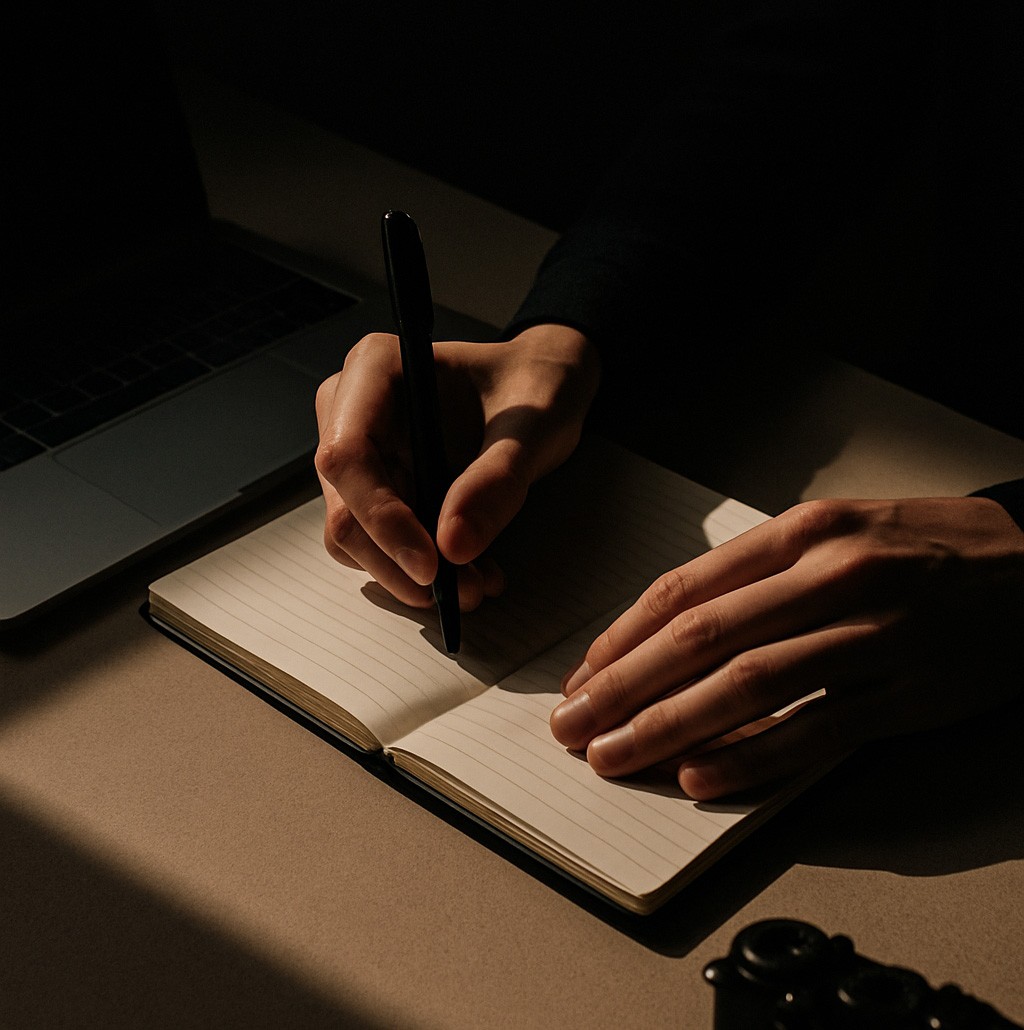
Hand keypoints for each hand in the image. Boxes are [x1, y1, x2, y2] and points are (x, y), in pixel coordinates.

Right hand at [314, 323, 599, 609]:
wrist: (542, 387)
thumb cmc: (535, 386)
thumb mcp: (533, 426)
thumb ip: (497, 478)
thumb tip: (453, 544)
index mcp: (376, 367)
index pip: (347, 455)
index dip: (381, 517)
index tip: (430, 564)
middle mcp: (351, 409)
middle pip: (344, 506)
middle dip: (399, 560)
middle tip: (462, 590)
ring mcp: (359, 452)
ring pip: (355, 536)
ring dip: (409, 574)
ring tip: (475, 582)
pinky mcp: (375, 487)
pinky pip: (379, 543)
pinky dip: (418, 568)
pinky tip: (470, 569)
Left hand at [550, 496, 1023, 798]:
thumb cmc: (920, 548)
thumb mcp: (833, 534)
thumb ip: (755, 576)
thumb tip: (670, 633)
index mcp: (801, 534)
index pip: (685, 591)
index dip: (622, 640)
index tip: (582, 677)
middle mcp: (829, 577)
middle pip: (701, 639)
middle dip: (623, 688)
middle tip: (572, 727)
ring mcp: (872, 636)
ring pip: (748, 687)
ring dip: (669, 727)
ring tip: (615, 757)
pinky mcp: (910, 692)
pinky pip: (818, 732)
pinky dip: (754, 758)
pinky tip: (702, 778)